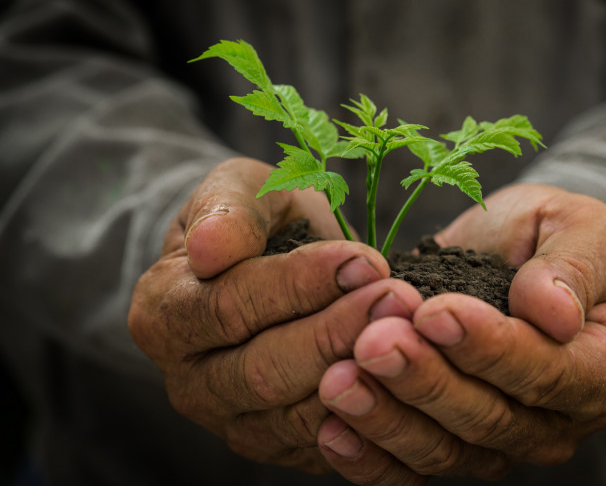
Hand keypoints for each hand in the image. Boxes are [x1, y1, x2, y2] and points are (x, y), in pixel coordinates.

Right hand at [128, 157, 423, 473]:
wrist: (277, 265)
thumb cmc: (260, 222)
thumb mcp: (240, 190)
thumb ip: (227, 210)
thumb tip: (209, 249)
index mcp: (164, 313)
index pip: (229, 307)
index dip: (299, 285)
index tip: (362, 260)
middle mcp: (190, 382)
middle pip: (264, 372)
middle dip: (338, 332)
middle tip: (397, 297)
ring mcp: (233, 424)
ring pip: (298, 417)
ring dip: (362, 375)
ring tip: (411, 331)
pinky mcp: (281, 447)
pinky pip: (327, 447)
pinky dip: (371, 419)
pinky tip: (406, 380)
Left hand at [316, 183, 605, 482]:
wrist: (519, 249)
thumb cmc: (556, 234)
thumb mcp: (583, 227)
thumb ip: (574, 267)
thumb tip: (555, 313)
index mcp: (605, 370)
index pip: (548, 372)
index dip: (489, 348)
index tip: (434, 312)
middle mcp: (557, 420)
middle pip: (489, 419)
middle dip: (425, 380)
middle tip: (373, 342)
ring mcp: (503, 440)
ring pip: (445, 449)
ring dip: (389, 417)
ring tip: (339, 379)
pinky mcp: (454, 443)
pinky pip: (413, 467)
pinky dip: (371, 456)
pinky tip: (332, 429)